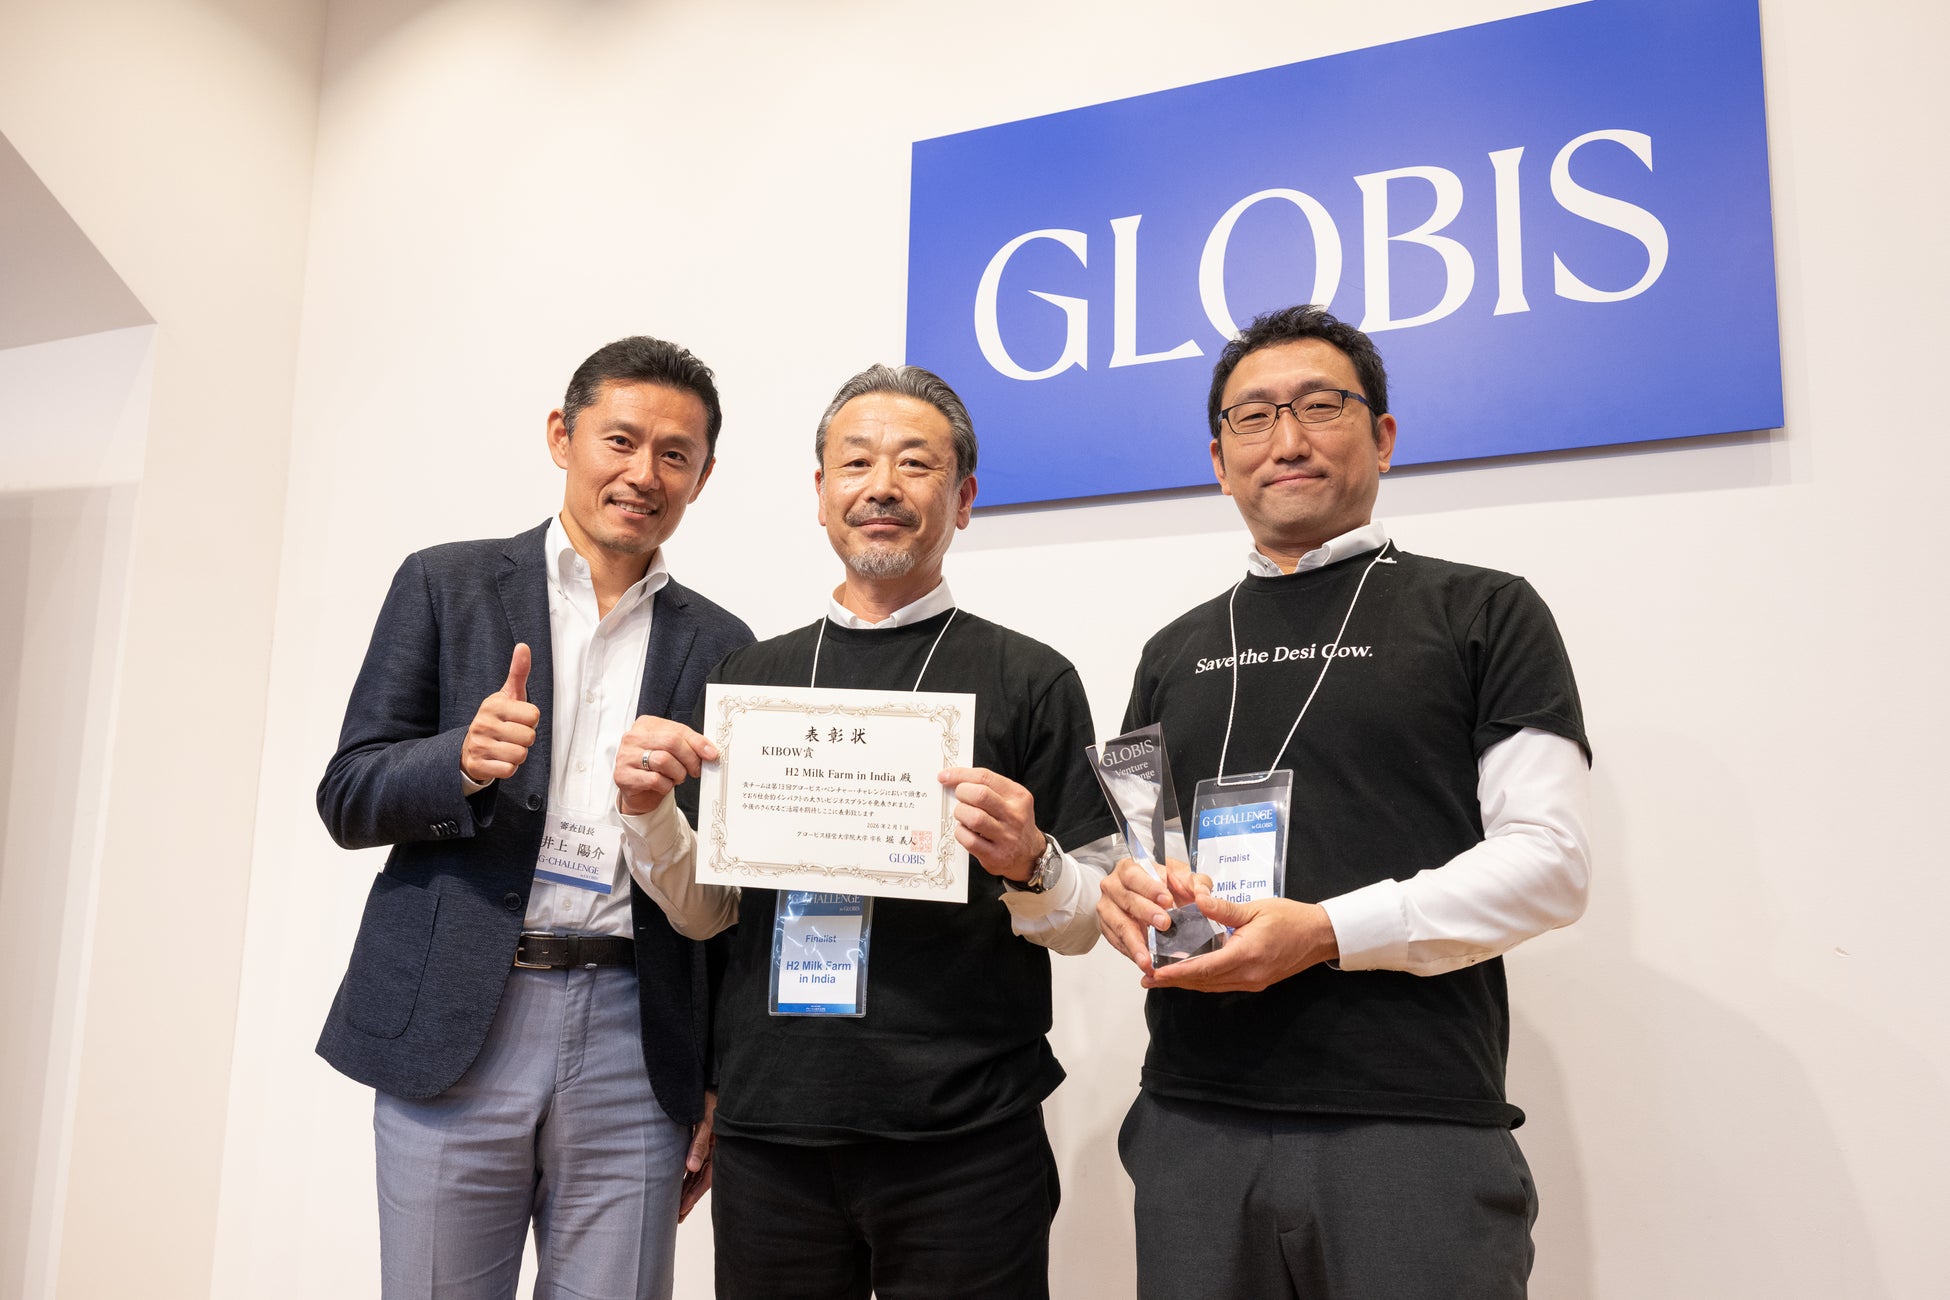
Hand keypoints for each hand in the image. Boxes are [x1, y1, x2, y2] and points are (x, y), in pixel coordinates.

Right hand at [460, 645, 540, 783]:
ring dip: (518, 754)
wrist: (469, 747)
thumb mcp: (508, 695)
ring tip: (506, 747)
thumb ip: (518, 672)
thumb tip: (523, 646)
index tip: (518, 720)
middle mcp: (483, 724)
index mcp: (494, 705)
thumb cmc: (497, 719)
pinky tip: (499, 759)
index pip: (534, 716)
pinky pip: (509, 770)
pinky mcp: (478, 765)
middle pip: (529, 737)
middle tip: (512, 735)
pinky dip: (508, 768)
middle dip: (525, 739)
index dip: (530, 721)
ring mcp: (479, 745)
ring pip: (520, 755)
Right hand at [615, 716, 716, 815]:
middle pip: (671, 742)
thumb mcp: (674, 751)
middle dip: (689, 758)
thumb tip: (711, 752)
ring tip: (678, 777)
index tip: (711, 755)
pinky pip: (655, 779)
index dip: (697, 743)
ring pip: (663, 760)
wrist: (639, 792)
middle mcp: (633, 737)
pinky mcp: (623, 775)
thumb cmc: (658, 768)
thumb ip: (690, 745)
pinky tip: (665, 785)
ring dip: (678, 773)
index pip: (677, 729)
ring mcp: (625, 756)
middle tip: (695, 770)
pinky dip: (666, 785)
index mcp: (646, 724)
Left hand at [678, 1090, 715, 1221]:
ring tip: (677, 1207)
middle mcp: (715, 1150)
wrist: (713, 1080)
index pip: (705, 1179)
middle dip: (689, 1198)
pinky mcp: (705, 1140)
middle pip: (701, 1179)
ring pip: (698, 1173)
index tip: (681, 1209)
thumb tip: (690, 1168)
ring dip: (687, 1188)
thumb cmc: (711, 1097)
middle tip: (677, 1217)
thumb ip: (699, 1143)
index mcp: (719, 1148)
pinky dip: (689, 1174)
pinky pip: (696, 1162)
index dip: (693, 1195)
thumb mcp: (705, 1119)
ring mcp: (710, 1146)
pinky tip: (682, 1182)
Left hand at [938, 766, 1042, 880]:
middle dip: (961, 793)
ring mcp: (1006, 837)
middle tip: (960, 798)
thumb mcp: (1010, 799)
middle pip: (980, 795)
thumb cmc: (1012, 822)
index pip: (985, 777)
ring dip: (961, 813)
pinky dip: (961, 833)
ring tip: (963, 815)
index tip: (945, 776)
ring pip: (974, 818)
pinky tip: (965, 831)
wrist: (1030, 853)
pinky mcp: (995, 856)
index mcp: (1018, 796)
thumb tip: (953, 778)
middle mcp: (1014, 816)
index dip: (960, 775)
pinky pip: (969, 840)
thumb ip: (987, 787)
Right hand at [1096, 856, 1202, 975]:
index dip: (1150, 888)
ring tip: (1147, 958)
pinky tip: (1144, 962)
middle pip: (1126, 900)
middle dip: (1146, 913)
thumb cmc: (1164, 885)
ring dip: (1135, 942)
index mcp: (1128, 868)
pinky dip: (1131, 953)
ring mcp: (1108, 908)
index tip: (1167, 900)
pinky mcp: (1107, 928)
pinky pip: (1117, 942)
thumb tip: (1202, 894)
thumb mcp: (1183, 877)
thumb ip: (1196, 882)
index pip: (1134, 875)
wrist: (1153, 898)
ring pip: (1119, 925)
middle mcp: (1113, 887)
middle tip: (1164, 924)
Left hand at [1142, 892, 1338, 992]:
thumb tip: (1197, 899)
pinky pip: (1223, 984)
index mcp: (1246, 954)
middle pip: (1204, 982)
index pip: (1204, 967)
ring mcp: (1253, 981)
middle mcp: (1248, 974)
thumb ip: (1224, 908)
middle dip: (1174, 981)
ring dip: (1186, 983)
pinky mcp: (1256, 981)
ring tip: (1162, 979)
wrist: (1320, 936)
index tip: (1155, 974)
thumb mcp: (1256, 908)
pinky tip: (1190, 975)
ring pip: (1212, 986)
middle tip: (1147, 978)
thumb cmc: (1290, 918)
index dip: (1177, 972)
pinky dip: (1203, 981)